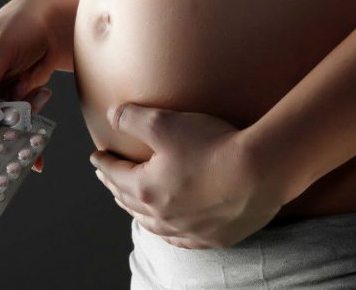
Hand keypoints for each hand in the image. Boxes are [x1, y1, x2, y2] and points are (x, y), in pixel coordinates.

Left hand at [88, 103, 285, 248]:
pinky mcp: (215, 236)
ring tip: (131, 204)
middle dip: (116, 186)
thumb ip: (133, 118)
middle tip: (108, 177)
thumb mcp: (164, 122)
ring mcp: (189, 229)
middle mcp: (163, 215)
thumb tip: (111, 115)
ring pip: (154, 224)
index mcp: (146, 189)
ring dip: (138, 212)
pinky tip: (170, 231)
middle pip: (130, 201)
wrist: (259, 171)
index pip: (116, 175)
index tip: (97, 157)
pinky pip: (182, 240)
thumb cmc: (211, 145)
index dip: (104, 163)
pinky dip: (169, 233)